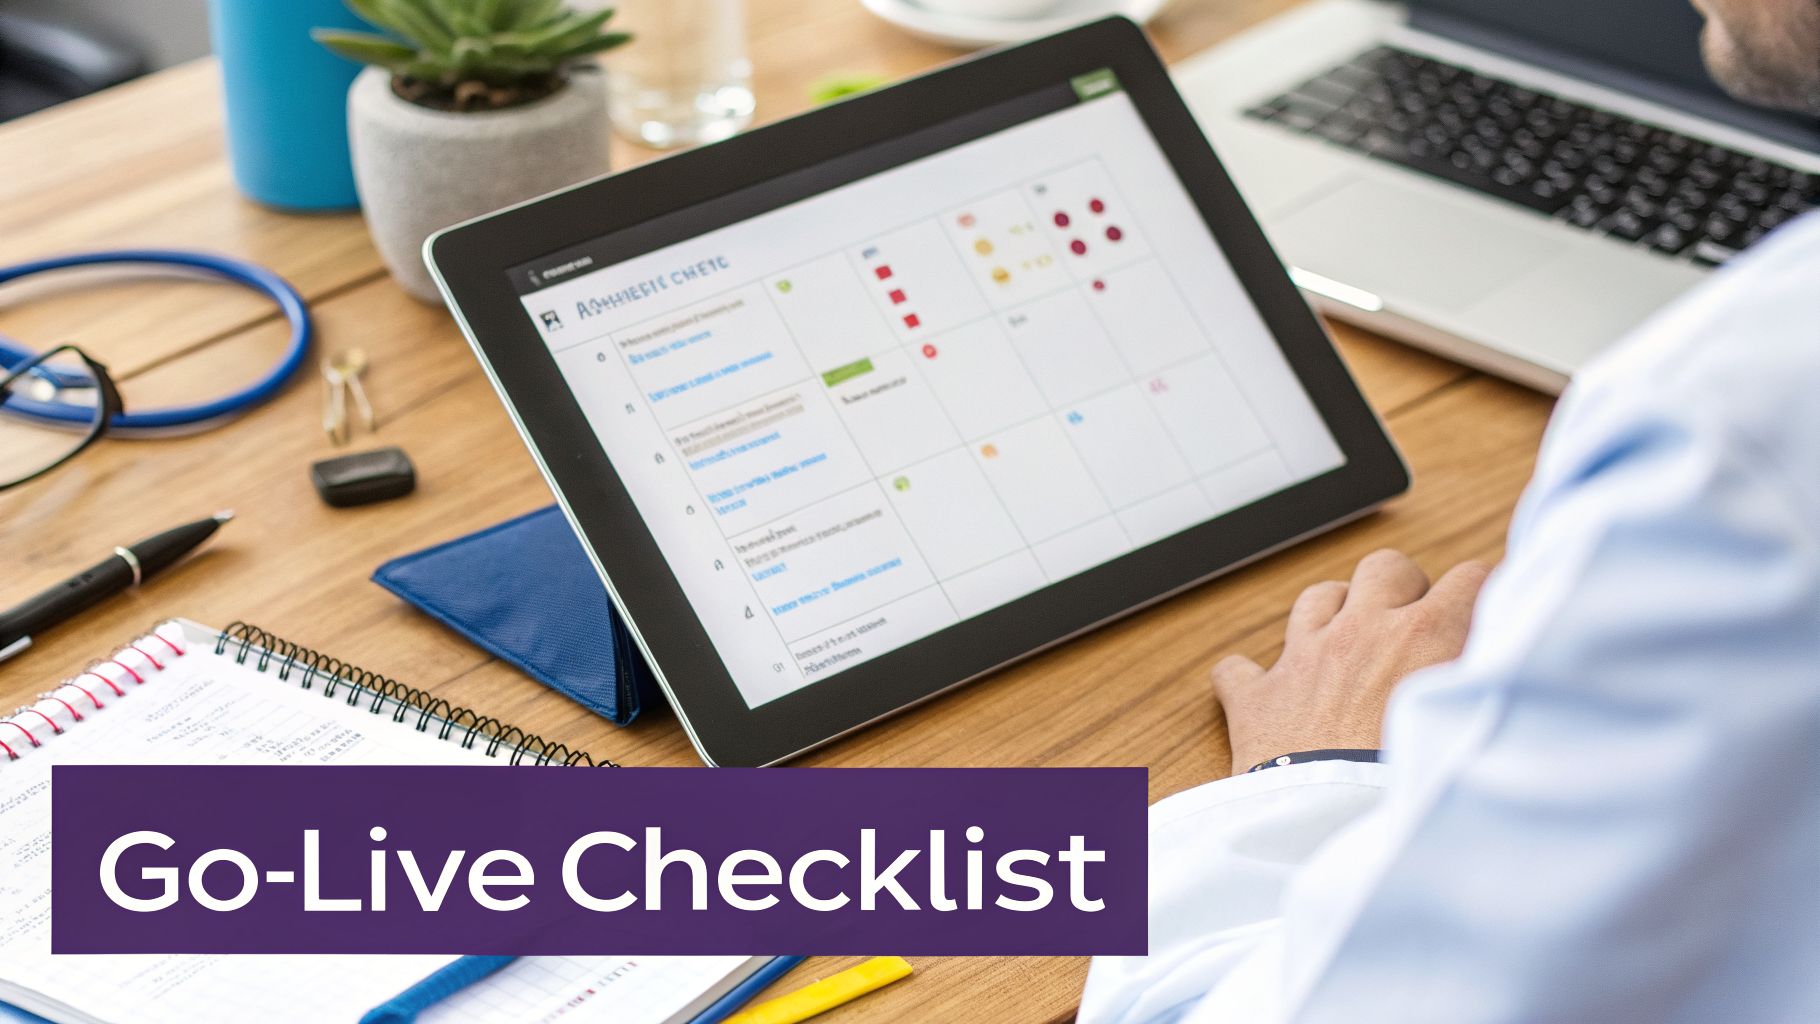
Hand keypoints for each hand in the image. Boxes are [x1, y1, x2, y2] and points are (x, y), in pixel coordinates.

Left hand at [1212, 549, 1491, 775]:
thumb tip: (1503, 671)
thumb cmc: (1422, 788)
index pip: (1468, 578)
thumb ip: (1487, 686)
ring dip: (1334, 615)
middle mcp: (1362, 631)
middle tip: (1413, 633)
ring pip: (1317, 599)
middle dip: (1403, 591)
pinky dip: (1249, 680)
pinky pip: (1237, 670)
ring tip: (1349, 650)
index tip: (1479, 618)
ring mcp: (1304, 658)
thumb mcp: (1479, 729)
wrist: (1344, 828)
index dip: (1477, 595)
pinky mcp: (1257, 699)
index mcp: (1426, 636)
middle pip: (1386, 569)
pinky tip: (1267, 696)